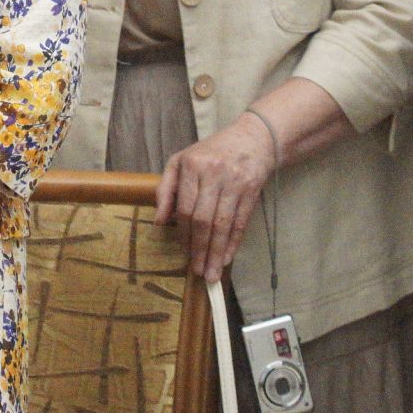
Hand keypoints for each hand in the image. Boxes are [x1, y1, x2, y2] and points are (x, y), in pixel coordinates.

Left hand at [156, 115, 276, 282]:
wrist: (253, 138)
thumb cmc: (211, 152)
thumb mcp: (181, 161)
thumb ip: (166, 189)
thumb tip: (159, 221)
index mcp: (191, 166)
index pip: (185, 207)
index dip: (183, 233)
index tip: (183, 253)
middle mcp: (213, 174)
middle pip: (203, 219)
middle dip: (199, 249)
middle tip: (197, 272)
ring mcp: (234, 183)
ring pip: (223, 224)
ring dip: (216, 252)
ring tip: (211, 274)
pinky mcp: (252, 191)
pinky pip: (241, 222)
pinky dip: (233, 243)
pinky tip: (227, 258)